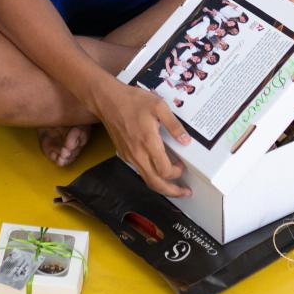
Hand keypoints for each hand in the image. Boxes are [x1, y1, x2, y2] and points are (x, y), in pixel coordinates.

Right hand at [96, 81, 191, 197]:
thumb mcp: (158, 106)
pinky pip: (139, 171)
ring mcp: (129, 156)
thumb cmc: (132, 101)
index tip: (182, 166)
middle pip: (155, 183)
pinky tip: (157, 170)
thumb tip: (185, 140)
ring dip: (161, 187)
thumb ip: (174, 124)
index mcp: (148, 142)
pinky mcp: (124, 154)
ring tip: (173, 187)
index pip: (164, 170)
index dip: (176, 173)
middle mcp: (138, 154)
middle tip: (184, 193)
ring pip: (146, 180)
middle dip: (172, 191)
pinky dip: (151, 176)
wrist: (107, 100)